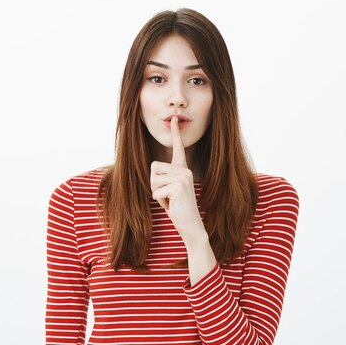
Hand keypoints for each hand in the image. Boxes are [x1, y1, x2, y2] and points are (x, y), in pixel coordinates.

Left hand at [150, 116, 204, 239]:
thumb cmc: (178, 209)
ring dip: (157, 194)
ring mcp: (183, 178)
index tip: (174, 119)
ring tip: (170, 201)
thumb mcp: (170, 191)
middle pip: (153, 168)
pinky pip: (156, 192)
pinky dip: (160, 202)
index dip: (176, 133)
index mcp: (183, 169)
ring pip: (153, 180)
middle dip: (154, 186)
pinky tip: (172, 206)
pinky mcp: (178, 187)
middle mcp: (184, 171)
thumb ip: (164, 178)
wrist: (191, 225)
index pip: (178, 149)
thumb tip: (154, 169)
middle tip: (167, 197)